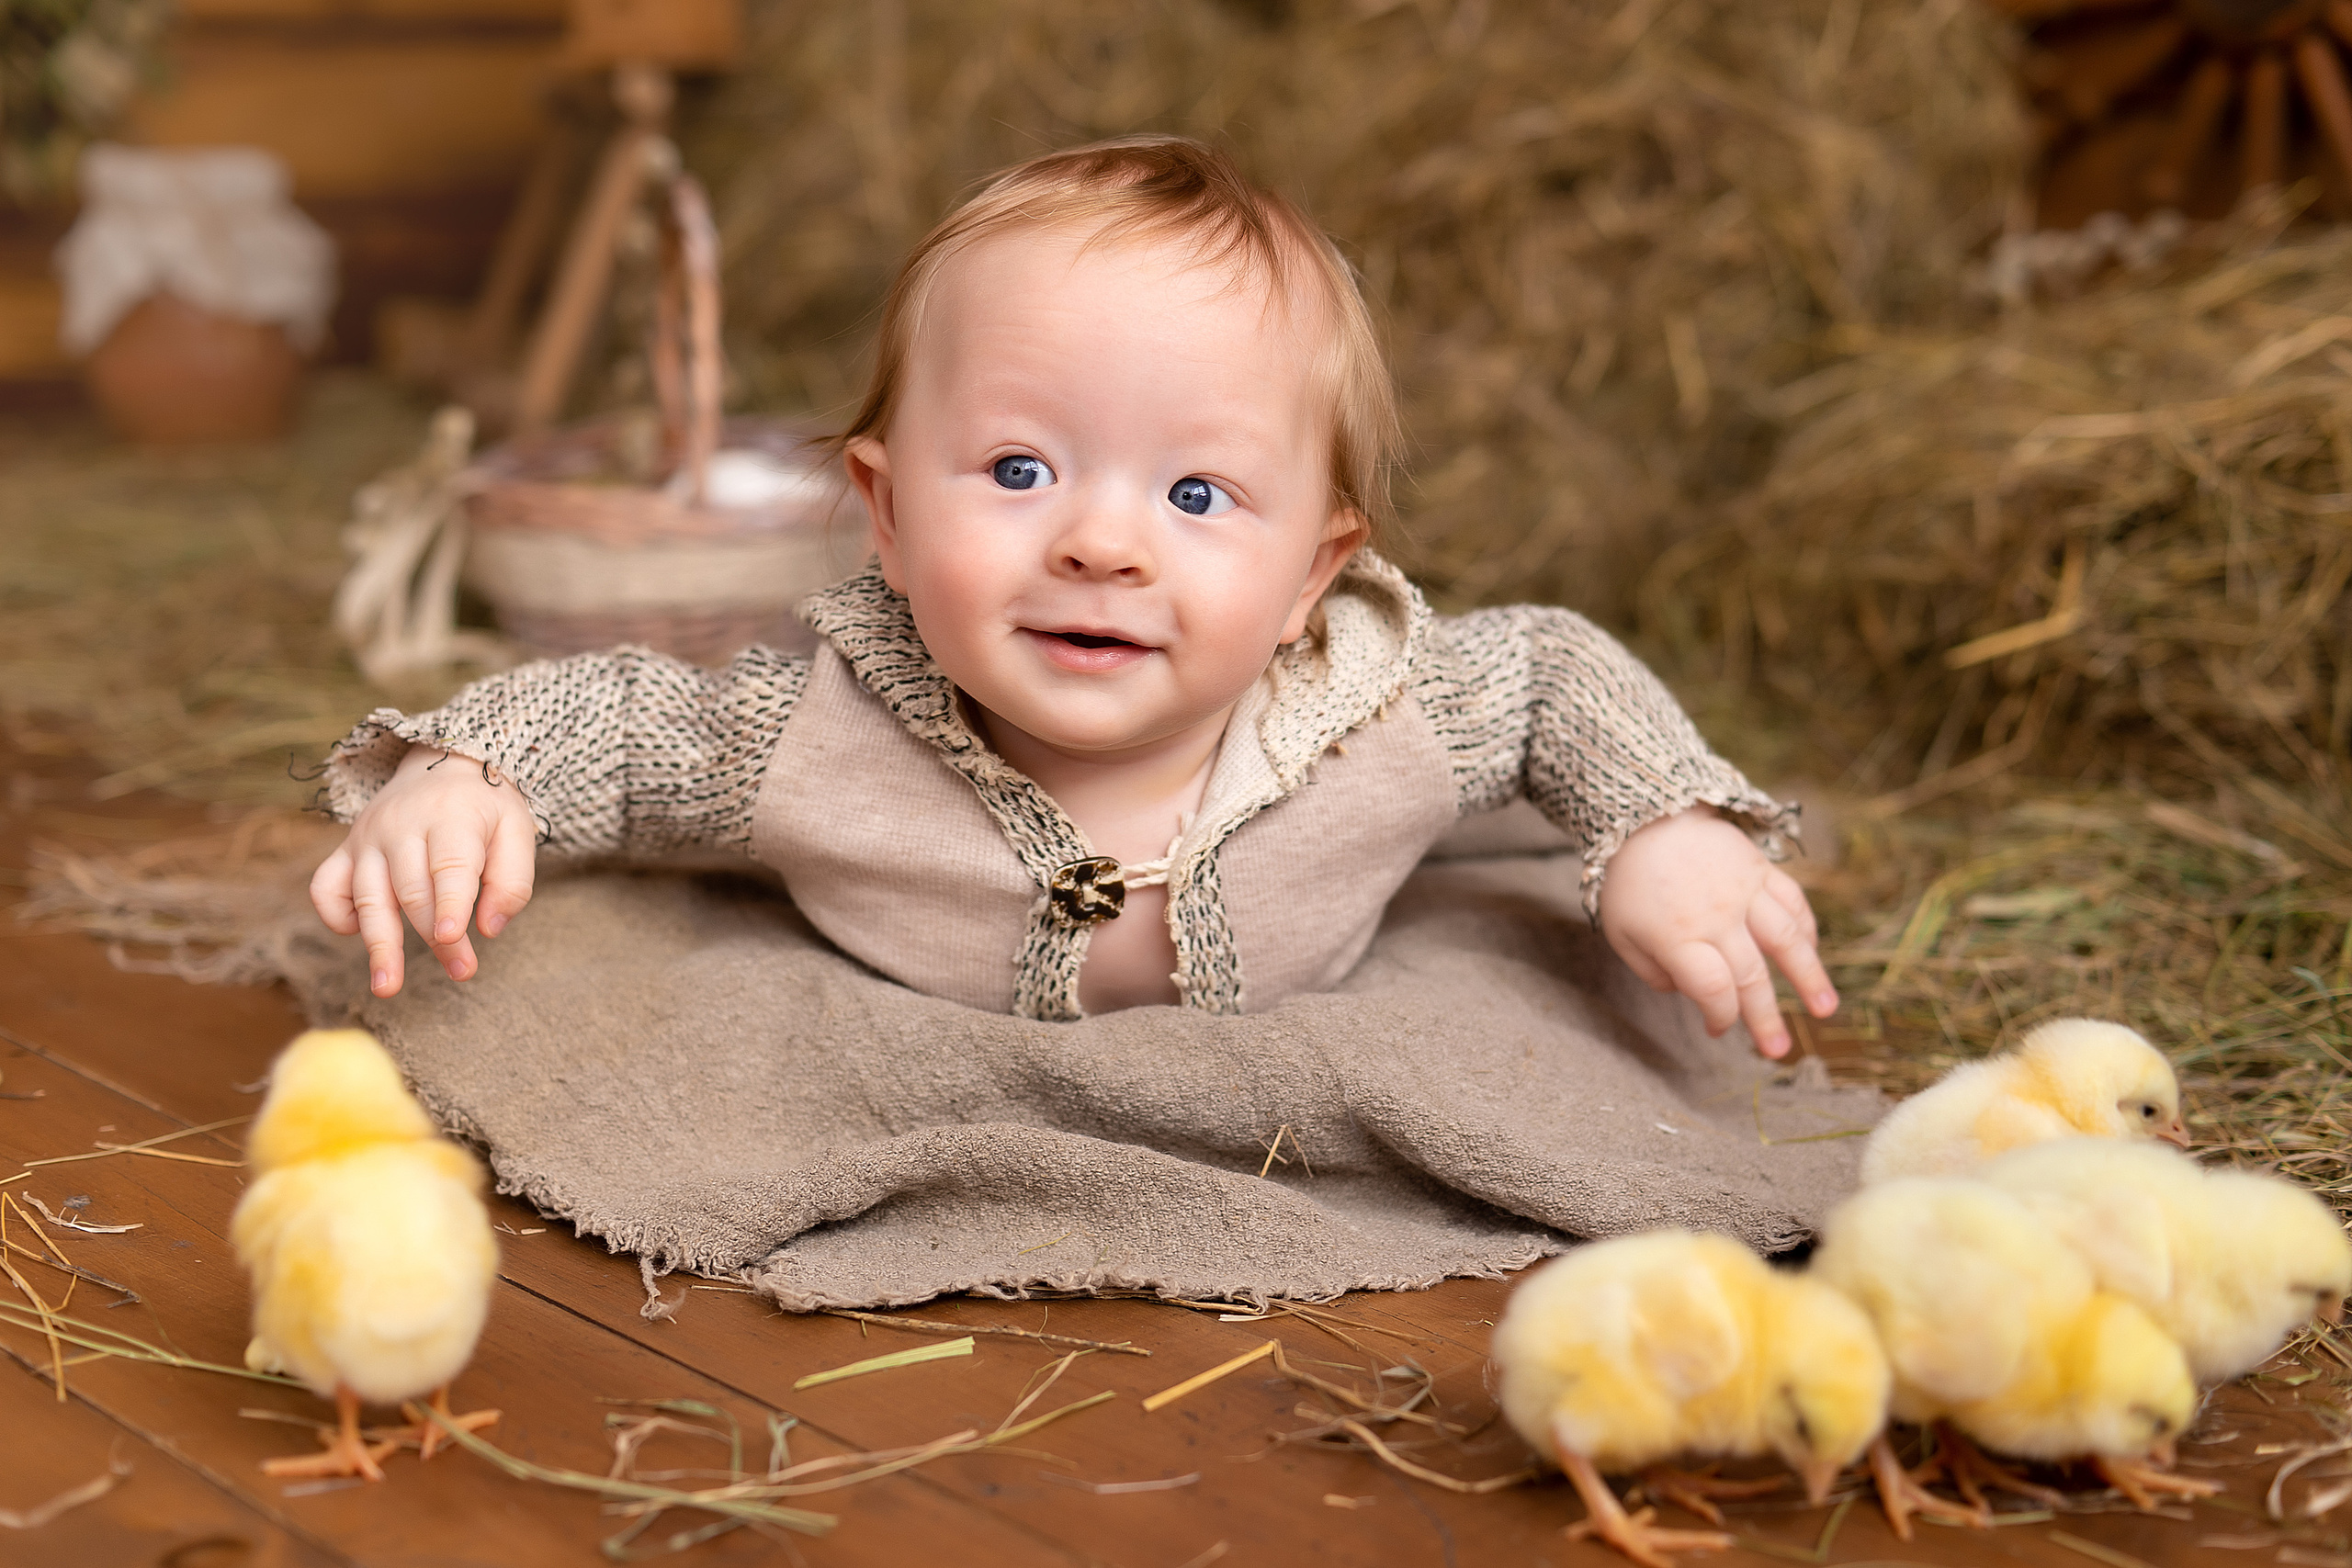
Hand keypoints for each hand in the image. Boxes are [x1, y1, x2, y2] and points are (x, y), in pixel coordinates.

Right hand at [309, 746, 537, 997]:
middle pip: (412, 890)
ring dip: (378, 944)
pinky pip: (327, 885)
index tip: (454, 941)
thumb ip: (511, 882)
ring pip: (368, 895)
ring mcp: (368, 838)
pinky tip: (355, 935)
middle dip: (434, 938)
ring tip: (387, 987)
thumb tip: (489, 930)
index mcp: (451, 817)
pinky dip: (335, 913)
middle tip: (462, 971)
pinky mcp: (346, 851)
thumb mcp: (517, 832)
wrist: (445, 764)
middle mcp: (401, 826)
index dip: (449, 906)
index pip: (447, 867)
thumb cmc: (486, 810)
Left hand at [1595, 807, 1836, 1058]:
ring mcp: (1743, 890)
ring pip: (1786, 940)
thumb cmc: (1627, 881)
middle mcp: (1716, 916)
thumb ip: (1652, 971)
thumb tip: (1689, 993)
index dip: (1720, 1017)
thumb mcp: (1621, 933)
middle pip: (1751, 976)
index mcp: (1678, 936)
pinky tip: (1812, 953)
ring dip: (1809, 978)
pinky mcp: (1760, 868)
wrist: (1643, 813)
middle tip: (1779, 1052)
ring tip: (1826, 1010)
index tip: (1717, 1029)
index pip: (1714, 989)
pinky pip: (1792, 902)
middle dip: (1766, 1019)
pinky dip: (1806, 930)